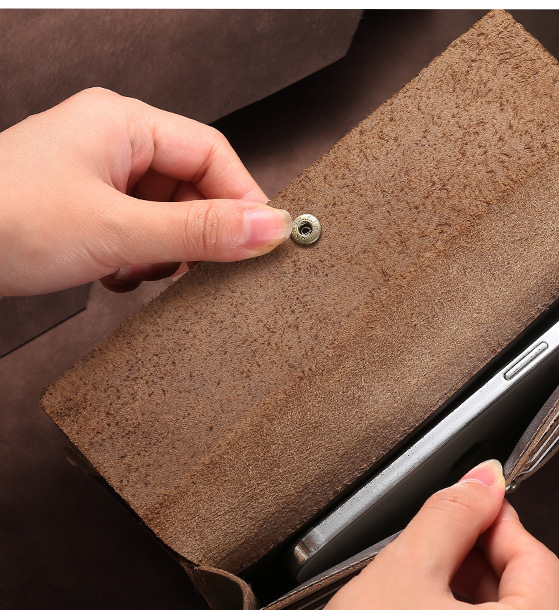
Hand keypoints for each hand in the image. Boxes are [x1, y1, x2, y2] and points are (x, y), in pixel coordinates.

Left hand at [0, 87, 291, 295]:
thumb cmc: (4, 219)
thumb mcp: (118, 230)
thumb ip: (200, 231)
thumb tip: (269, 228)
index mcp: (123, 122)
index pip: (213, 154)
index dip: (243, 200)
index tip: (263, 244)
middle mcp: (113, 142)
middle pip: (193, 185)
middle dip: (199, 233)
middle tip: (197, 269)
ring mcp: (98, 176)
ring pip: (168, 213)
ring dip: (167, 251)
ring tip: (142, 271)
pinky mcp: (86, 208)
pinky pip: (140, 231)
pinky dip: (142, 259)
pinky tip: (120, 275)